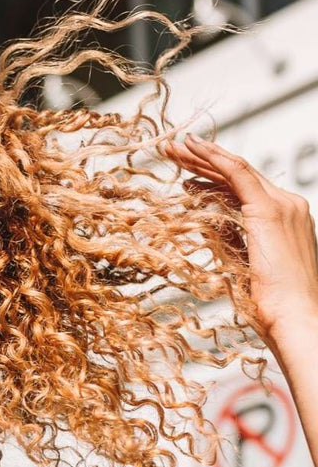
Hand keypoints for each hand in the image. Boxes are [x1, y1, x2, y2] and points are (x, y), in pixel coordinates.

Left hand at [161, 134, 317, 343]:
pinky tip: (193, 149)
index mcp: (287, 220)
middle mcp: (289, 206)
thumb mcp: (244, 264)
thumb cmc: (271, 304)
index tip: (187, 171)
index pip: (245, 189)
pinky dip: (214, 158)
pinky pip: (238, 174)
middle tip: (174, 150)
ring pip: (235, 170)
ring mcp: (283, 206)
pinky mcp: (270, 210)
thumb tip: (209, 224)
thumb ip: (231, 239)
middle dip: (203, 161)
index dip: (213, 176)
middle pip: (238, 175)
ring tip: (173, 148)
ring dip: (201, 157)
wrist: (294, 318)